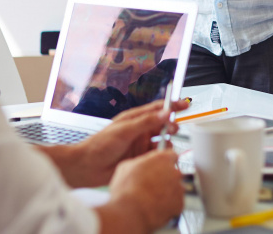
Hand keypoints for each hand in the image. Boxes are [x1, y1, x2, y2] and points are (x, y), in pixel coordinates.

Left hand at [59, 99, 187, 187]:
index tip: (184, 105)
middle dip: (171, 125)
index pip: (157, 109)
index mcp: (134, 119)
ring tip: (164, 145)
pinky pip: (156, 155)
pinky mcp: (140, 158)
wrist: (88, 167)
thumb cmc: (100, 145)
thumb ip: (146, 122)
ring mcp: (140, 144)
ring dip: (166, 142)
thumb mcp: (124, 130)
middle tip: (173, 129)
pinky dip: (160, 155)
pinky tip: (159, 157)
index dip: (171, 106)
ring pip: (161, 140)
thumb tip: (164, 114)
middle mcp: (139, 130)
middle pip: (162, 124)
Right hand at [100, 150, 183, 233]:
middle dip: (165, 178)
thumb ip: (139, 163)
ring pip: (176, 188)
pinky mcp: (180, 204)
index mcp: (162, 159)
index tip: (161, 166)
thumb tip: (140, 165)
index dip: (165, 162)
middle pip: (174, 172)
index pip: (171, 155)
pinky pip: (176, 203)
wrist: (130, 212)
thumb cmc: (127, 190)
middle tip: (153, 186)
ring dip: (167, 192)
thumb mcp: (126, 166)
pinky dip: (169, 205)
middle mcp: (174, 172)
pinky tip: (156, 207)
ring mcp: (178, 188)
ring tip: (153, 199)